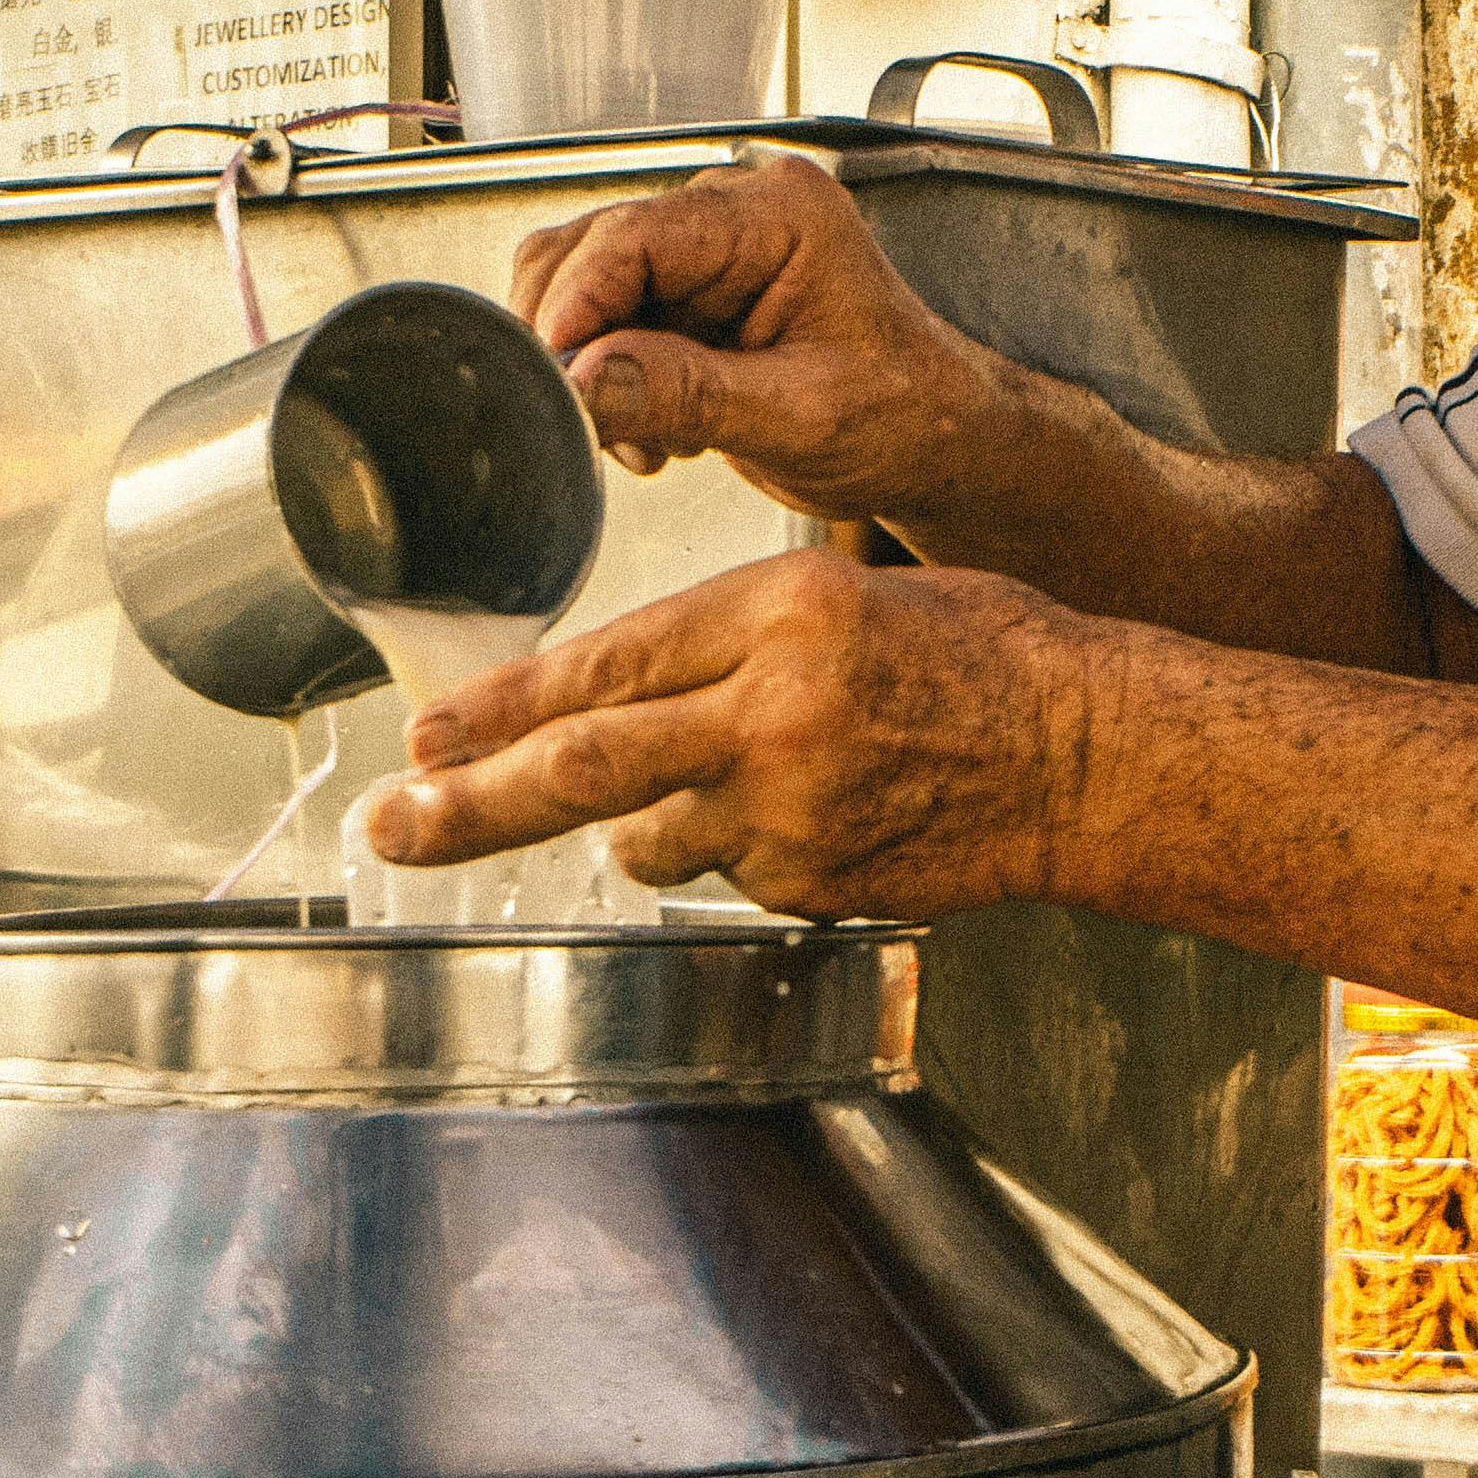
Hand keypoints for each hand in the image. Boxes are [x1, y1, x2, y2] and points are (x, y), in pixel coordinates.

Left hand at [360, 550, 1095, 920]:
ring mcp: (792, 808)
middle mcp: (772, 710)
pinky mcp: (815, 881)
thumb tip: (606, 698)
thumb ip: (722, 644)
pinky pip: (728, 874)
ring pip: (648, 836)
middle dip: (468, 805)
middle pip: (583, 767)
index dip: (500, 707)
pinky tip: (816, 816)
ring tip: (729, 788)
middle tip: (389, 828)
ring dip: (642, 826)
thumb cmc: (980, 653)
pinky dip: (737, 851)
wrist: (1088, 751)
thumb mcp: (840, 596)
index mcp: (777, 613)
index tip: (427, 733)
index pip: (602, 664)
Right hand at [510, 156, 1022, 529]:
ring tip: (646, 438)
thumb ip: (687, 393)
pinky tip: (658, 432)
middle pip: (591, 251)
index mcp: (779, 215)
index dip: (575, 303)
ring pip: (584, 287)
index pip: (635, 236)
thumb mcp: (800, 417)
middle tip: (590, 423)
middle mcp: (734, 215)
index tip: (547, 372)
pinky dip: (607, 382)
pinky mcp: (688, 297)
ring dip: (588, 367)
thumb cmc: (906, 417)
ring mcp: (706, 253)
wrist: (936, 445)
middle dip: (574, 342)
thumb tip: (581, 382)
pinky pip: (606, 323)